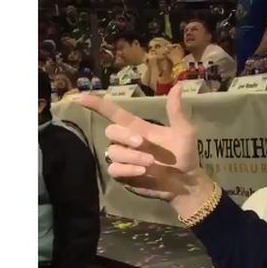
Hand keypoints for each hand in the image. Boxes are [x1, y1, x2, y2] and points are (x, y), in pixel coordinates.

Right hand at [77, 83, 212, 212]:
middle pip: (110, 131)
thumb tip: (178, 86)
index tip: (80, 98)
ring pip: (113, 151)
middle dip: (124, 136)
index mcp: (139, 127)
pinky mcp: (124, 174)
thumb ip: (176, 111)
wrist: (186, 181)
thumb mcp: (184, 131)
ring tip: (150, 163)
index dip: (97, 104)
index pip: (114, 113)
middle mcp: (128, 141)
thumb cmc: (185, 154)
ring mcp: (125, 158)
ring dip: (131, 156)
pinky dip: (127, 169)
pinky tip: (142, 171)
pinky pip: (114, 168)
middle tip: (141, 142)